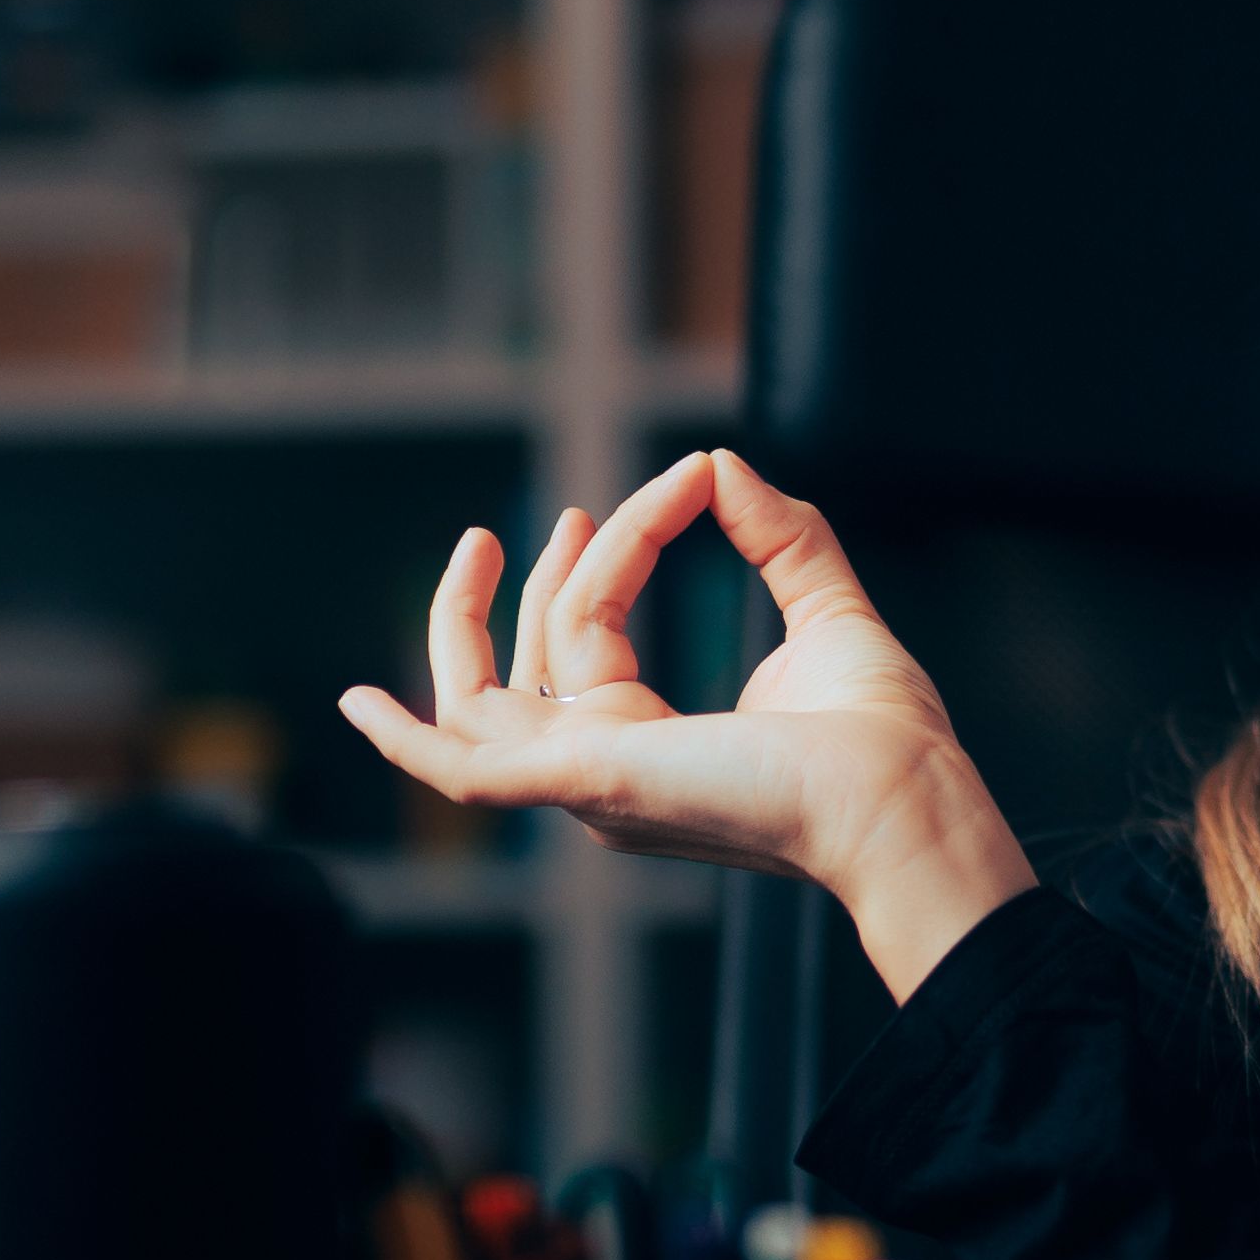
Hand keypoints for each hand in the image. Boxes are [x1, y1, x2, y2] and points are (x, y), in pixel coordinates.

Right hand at [336, 449, 1035, 1000]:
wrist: (904, 794)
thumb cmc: (882, 738)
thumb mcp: (826, 608)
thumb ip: (782, 537)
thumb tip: (723, 464)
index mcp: (650, 745)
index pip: (590, 634)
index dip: (623, 546)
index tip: (691, 480)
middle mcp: (605, 772)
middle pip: (523, 667)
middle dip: (525, 590)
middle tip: (556, 519)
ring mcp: (587, 781)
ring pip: (489, 691)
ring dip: (475, 615)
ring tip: (491, 540)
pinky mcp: (585, 780)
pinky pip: (463, 768)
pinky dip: (406, 739)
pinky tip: (355, 706)